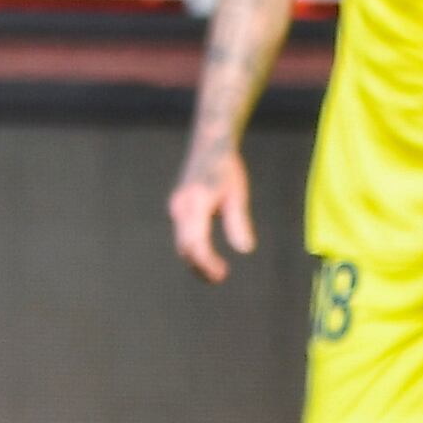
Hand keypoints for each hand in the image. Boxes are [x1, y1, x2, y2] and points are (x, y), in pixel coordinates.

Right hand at [170, 149, 252, 281]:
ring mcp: (177, 208)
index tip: (221, 275)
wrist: (209, 144)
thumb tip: (245, 249)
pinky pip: (183, 234)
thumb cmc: (226, 168)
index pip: (196, 243)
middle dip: (200, 266)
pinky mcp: (179, 208)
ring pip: (182, 243)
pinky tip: (209, 257)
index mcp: (195, 204)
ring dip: (196, 260)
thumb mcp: (238, 195)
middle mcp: (180, 208)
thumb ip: (239, 222)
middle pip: (185, 247)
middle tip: (220, 278)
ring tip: (217, 273)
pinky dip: (194, 249)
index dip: (206, 263)